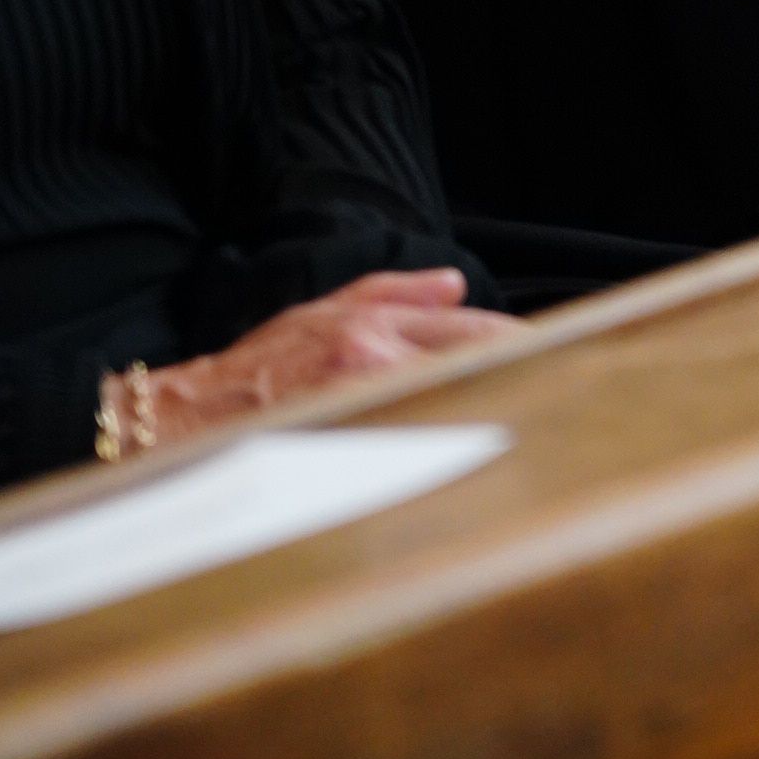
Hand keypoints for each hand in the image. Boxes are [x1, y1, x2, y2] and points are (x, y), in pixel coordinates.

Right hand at [139, 269, 518, 446]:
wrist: (187, 423)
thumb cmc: (258, 368)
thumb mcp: (323, 312)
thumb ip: (395, 294)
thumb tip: (456, 285)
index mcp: (369, 333)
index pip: (470, 333)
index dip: (518, 344)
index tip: (556, 354)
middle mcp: (369, 370)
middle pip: (471, 375)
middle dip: (521, 382)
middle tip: (571, 396)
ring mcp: (359, 419)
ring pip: (452, 417)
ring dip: (495, 423)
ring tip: (537, 436)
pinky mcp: (346, 464)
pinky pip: (416, 464)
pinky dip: (451, 464)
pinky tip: (477, 473)